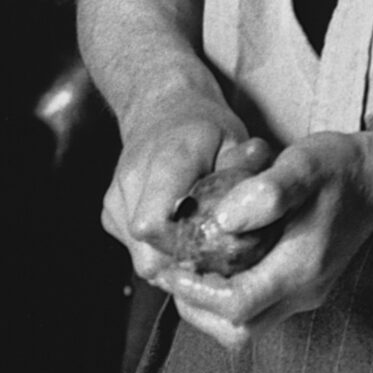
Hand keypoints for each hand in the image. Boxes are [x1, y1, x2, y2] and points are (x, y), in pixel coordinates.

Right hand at [104, 116, 272, 292]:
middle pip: (147, 253)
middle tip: (213, 256)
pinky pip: (135, 249)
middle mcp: (131, 182)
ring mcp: (116, 199)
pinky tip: (179, 230)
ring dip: (172, 258)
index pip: (152, 225)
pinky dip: (159, 249)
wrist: (161, 107)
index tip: (212, 249)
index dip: (182, 249)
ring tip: (198, 239)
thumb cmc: (204, 127)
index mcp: (164, 164)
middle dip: (183, 264)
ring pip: (141, 258)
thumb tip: (262, 203)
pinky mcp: (110, 212)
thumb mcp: (235, 141)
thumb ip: (244, 174)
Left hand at [153, 132, 372, 350]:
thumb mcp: (304, 164)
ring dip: (208, 308)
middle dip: (196, 308)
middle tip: (172, 271)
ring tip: (186, 269)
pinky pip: (255, 310)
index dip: (196, 292)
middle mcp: (304, 291)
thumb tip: (224, 221)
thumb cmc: (338, 168)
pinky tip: (211, 265)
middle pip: (237, 330)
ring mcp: (304, 295)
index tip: (172, 265)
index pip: (237, 305)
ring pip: (245, 327)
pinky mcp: (299, 289)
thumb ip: (268, 192)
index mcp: (301, 266)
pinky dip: (225, 299)